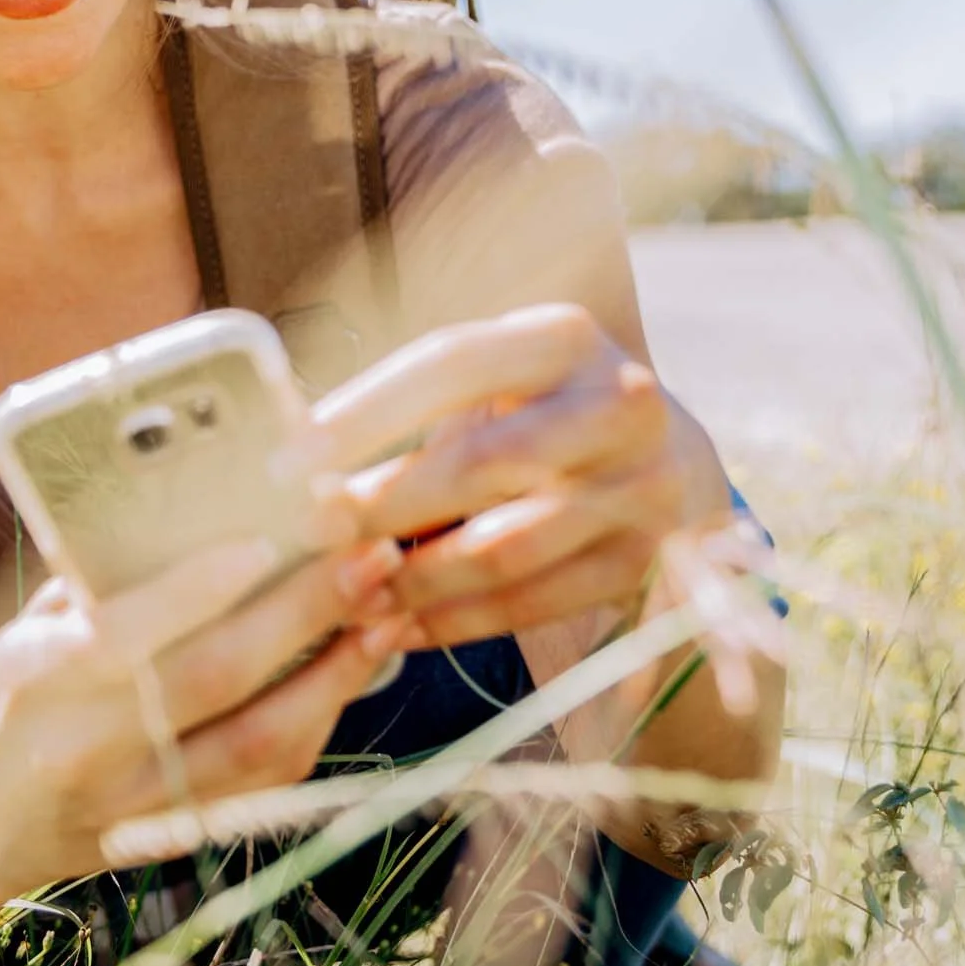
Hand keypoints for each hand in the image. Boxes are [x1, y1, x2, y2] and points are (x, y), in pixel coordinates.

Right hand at [0, 533, 417, 886]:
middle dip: (304, 615)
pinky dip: (318, 723)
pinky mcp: (174, 837)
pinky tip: (352, 673)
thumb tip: (200, 507)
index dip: (201, 588)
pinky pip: (265, 782)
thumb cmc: (14, 699)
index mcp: (39, 677)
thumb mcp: (28, 630)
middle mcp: (86, 745)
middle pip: (214, 681)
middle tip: (369, 558)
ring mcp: (134, 802)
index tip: (270, 538)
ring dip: (336, 677)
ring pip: (257, 744)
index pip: (127, 631)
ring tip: (386, 615)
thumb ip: (102, 581)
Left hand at [312, 303, 769, 700]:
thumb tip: (301, 466)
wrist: (677, 469)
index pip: (450, 364)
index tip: (288, 458)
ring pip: (504, 548)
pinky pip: (531, 604)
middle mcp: (619, 403)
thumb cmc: (547, 415)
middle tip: (307, 537)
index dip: (364, 412)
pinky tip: (397, 628)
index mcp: (565, 337)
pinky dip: (454, 622)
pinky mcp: (647, 564)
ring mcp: (643, 489)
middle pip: (480, 464)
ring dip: (412, 580)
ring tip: (347, 596)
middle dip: (381, 506)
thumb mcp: (504, 382)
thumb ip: (420, 410)